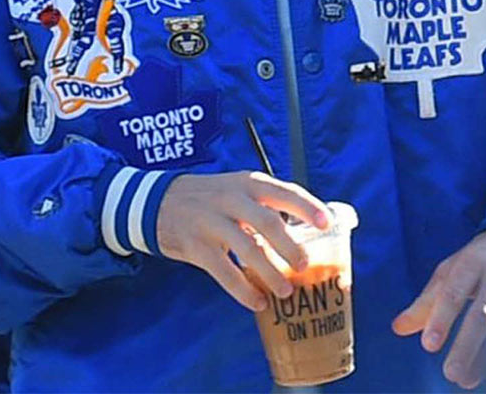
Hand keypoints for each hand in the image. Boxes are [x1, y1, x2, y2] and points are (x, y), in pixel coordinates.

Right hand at [155, 171, 330, 311]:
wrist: (158, 200)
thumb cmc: (211, 198)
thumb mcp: (237, 189)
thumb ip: (266, 205)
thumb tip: (308, 233)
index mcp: (248, 182)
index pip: (284, 191)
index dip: (308, 207)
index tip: (328, 223)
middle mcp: (231, 198)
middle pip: (268, 222)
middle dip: (290, 247)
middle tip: (304, 266)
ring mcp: (212, 221)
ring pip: (248, 249)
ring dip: (270, 273)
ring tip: (285, 291)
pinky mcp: (196, 245)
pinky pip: (224, 272)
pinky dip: (243, 290)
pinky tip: (257, 302)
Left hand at [392, 225, 485, 389]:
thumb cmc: (480, 259)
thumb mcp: (451, 271)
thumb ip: (427, 301)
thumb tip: (398, 328)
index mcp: (472, 262)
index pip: (454, 292)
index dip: (442, 318)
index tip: (428, 345)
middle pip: (484, 313)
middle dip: (468, 345)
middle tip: (451, 374)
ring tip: (469, 380)